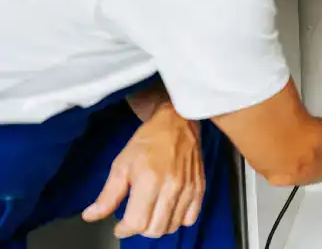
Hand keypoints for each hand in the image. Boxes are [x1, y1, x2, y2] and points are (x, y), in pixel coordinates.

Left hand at [82, 103, 204, 238]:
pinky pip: (190, 218)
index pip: (137, 222)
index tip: (119, 225)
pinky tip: (168, 209)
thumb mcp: (121, 164)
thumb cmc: (147, 142)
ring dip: (158, 226)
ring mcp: (189, 188)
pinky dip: (177, 220)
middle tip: (134, 217)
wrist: (177, 123)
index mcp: (149, 180)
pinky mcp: (200, 187)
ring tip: (150, 213)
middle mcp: (172, 187)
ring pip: (172, 226)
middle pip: (155, 229)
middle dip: (140, 229)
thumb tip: (90, 217)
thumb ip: (108, 195)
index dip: (124, 229)